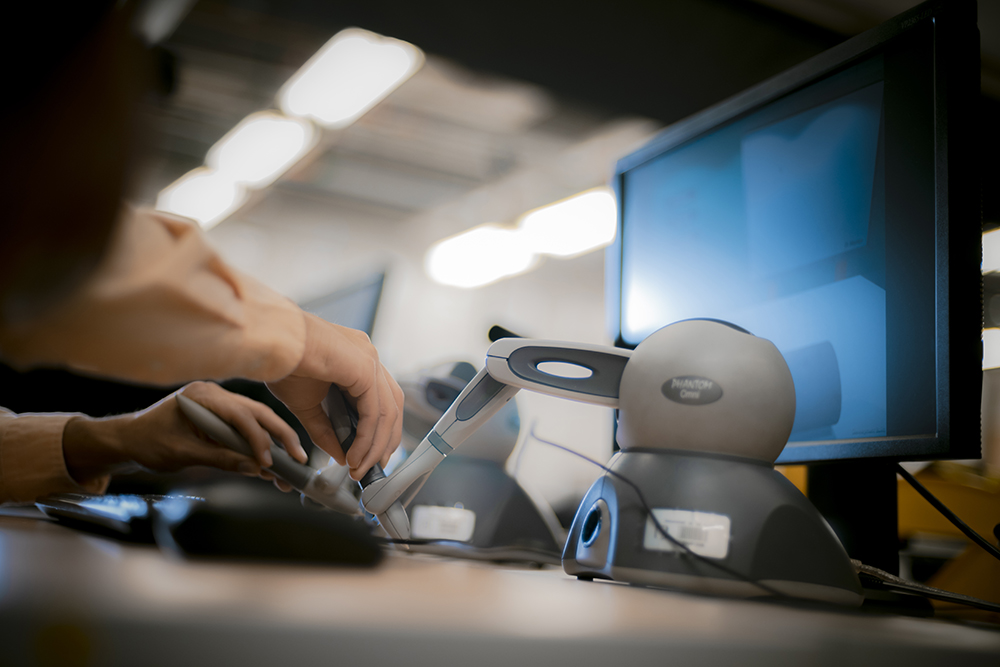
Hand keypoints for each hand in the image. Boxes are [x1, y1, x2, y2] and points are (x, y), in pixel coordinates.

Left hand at [63, 381, 306, 489]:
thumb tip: (254, 468)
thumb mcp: (183, 454)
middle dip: (281, 436)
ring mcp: (219, 403)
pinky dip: (259, 446)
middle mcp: (215, 394)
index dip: (258, 439)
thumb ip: (220, 459)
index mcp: (203, 397)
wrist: (127, 439)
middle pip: (257, 413)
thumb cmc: (148, 443)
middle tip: (299, 458)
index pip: (240, 415)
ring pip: (257, 420)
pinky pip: (246, 429)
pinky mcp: (221, 416)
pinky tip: (271, 464)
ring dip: (275, 442)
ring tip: (291, 466)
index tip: (268, 463)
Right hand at [266, 313, 402, 480]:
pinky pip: (374, 411)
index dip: (380, 431)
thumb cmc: (282, 363)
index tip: (370, 455)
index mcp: (357, 358)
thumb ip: (326, 430)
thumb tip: (341, 455)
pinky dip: (367, 438)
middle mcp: (368, 356)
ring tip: (358, 467)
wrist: (270, 342)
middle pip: (392, 405)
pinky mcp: (365, 368)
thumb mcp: (307, 405)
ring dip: (375, 445)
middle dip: (385, 440)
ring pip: (387, 411)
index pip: (382, 399)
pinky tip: (354, 455)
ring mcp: (369, 359)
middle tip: (372, 466)